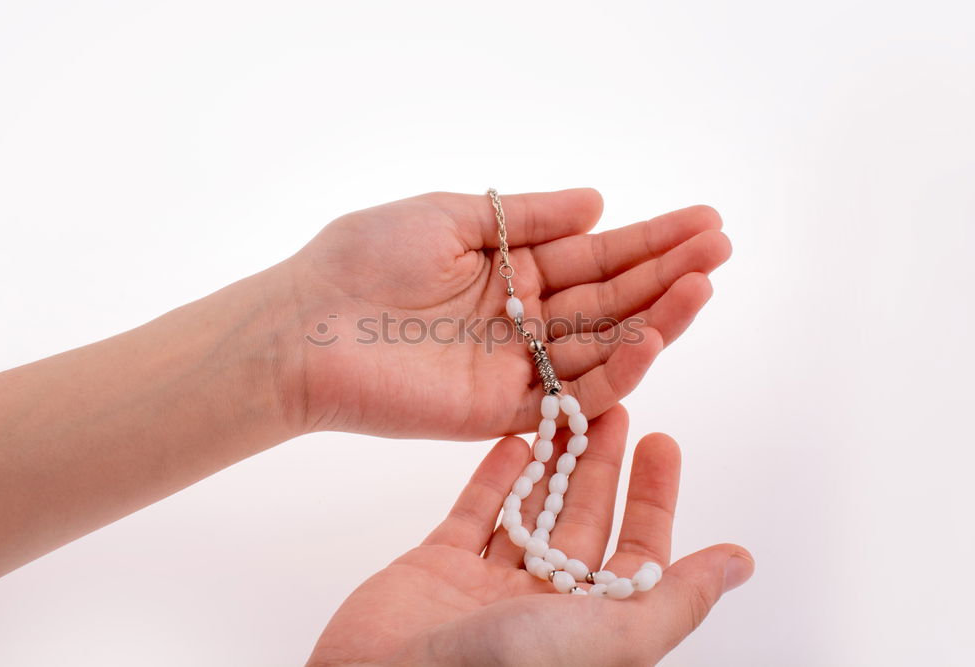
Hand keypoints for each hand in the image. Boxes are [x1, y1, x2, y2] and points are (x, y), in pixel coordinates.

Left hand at [285, 190, 730, 437]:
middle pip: (609, 298)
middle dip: (667, 272)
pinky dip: (614, 370)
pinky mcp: (502, 410)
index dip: (650, 239)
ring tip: (703, 284)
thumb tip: (597, 201)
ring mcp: (515, 367)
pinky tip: (653, 336)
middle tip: (721, 247)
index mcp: (509, 270)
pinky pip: (570, 394)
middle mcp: (521, 320)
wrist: (306, 326)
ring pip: (602, 346)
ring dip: (656, 317)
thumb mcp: (451, 216)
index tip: (704, 220)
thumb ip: (525, 217)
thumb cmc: (364, 260)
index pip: (595, 255)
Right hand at [308, 405, 753, 665]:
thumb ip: (675, 598)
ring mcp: (485, 585)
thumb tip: (740, 564)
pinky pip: (472, 512)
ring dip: (553, 462)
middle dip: (603, 465)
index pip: (637, 554)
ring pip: (530, 511)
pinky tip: (514, 439)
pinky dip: (494, 476)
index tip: (663, 443)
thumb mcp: (611, 637)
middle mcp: (541, 606)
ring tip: (568, 410)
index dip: (654, 499)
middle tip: (615, 408)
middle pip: (584, 522)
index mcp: (589, 628)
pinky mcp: (435, 566)